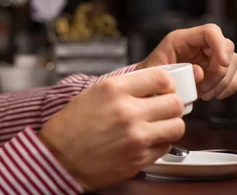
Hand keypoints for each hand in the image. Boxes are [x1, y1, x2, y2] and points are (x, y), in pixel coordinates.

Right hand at [39, 69, 184, 190]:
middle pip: (174, 102)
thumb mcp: (93, 94)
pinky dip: (160, 143)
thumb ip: (123, 88)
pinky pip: (167, 146)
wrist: (58, 158)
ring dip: (169, 125)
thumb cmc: (70, 127)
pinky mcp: (140, 158)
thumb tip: (150, 87)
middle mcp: (127, 111)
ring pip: (177, 126)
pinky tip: (145, 141)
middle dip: (170, 105)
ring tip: (156, 126)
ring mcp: (136, 136)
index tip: (162, 89)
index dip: (166, 84)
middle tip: (161, 108)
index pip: (161, 78)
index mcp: (113, 89)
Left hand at [138, 24, 236, 100]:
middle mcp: (199, 44)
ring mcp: (209, 56)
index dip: (220, 45)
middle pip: (227, 47)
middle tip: (204, 88)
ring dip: (223, 82)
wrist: (151, 86)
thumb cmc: (150, 75)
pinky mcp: (216, 69)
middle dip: (220, 72)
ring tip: (204, 94)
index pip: (210, 31)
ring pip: (233, 63)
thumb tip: (200, 73)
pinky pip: (234, 75)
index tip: (223, 64)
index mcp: (182, 39)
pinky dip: (228, 87)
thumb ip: (175, 71)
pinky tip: (214, 95)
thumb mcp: (156, 72)